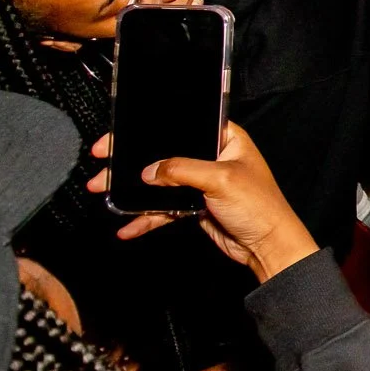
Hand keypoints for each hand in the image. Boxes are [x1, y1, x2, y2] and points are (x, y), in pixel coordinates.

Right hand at [89, 123, 318, 283]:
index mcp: (225, 138)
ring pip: (159, 182)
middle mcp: (212, 156)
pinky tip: (127, 226)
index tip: (119, 135)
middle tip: (102, 164)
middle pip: (164, 153)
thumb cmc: (259, 206)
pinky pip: (163, 208)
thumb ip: (182, 170)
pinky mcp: (195, 206)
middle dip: (131, 161)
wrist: (268, 246)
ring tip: (102, 192)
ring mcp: (201, 182)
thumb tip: (149, 171)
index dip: (149, 128)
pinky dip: (145, 216)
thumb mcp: (221, 179)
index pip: (182, 124)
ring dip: (132, 190)